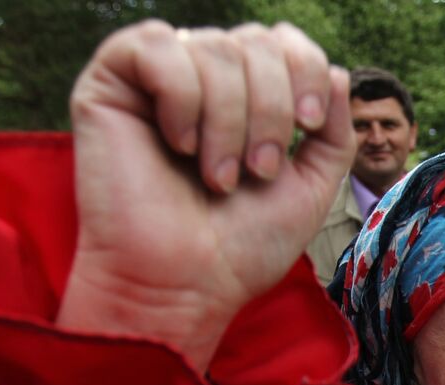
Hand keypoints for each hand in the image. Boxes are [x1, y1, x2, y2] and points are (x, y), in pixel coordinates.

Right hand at [60, 21, 354, 370]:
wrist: (183, 285)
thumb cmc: (240, 246)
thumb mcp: (310, 188)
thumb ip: (334, 131)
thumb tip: (335, 70)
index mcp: (246, 97)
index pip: (282, 40)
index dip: (304, 70)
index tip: (308, 126)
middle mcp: (201, 80)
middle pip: (255, 41)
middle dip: (270, 109)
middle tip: (257, 172)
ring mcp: (155, 81)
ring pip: (214, 47)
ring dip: (229, 121)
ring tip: (217, 178)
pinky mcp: (109, 84)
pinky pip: (156, 45)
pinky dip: (182, 98)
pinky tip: (177, 145)